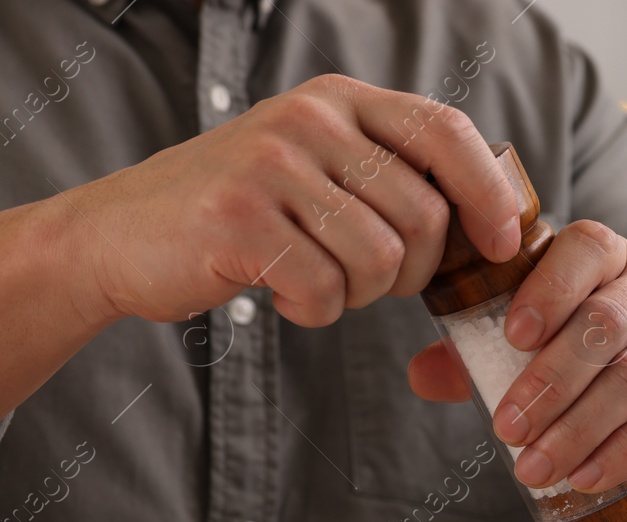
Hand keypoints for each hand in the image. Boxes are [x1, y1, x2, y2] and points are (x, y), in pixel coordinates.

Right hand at [71, 74, 518, 327]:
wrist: (122, 235)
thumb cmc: (246, 215)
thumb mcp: (322, 170)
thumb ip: (395, 176)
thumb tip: (501, 216)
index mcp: (341, 102)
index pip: (448, 131)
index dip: (489, 192)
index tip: (501, 243)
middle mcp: (308, 119)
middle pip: (425, 216)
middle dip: (414, 272)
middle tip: (367, 279)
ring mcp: (270, 164)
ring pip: (381, 259)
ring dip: (361, 296)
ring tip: (317, 281)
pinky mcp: (237, 218)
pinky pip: (325, 289)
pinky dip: (315, 311)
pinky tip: (283, 295)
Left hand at [408, 220, 626, 521]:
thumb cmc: (605, 355)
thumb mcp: (550, 339)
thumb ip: (482, 350)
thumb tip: (421, 375)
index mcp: (612, 256)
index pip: (589, 249)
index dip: (549, 289)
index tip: (511, 337)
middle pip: (606, 324)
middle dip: (550, 382)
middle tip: (506, 430)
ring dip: (580, 427)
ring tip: (535, 467)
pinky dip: (623, 450)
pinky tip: (586, 475)